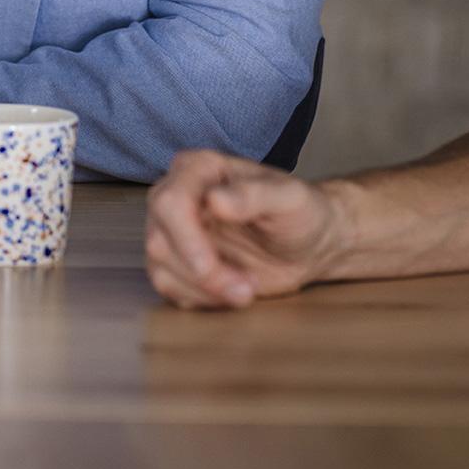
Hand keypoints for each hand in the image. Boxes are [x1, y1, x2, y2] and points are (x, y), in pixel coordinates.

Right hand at [144, 149, 350, 307]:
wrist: (309, 244)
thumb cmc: (301, 213)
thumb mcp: (290, 199)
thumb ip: (255, 195)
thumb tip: (217, 200)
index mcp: (197, 170)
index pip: (169, 202)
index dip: (185, 238)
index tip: (208, 266)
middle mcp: (176, 196)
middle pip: (159, 240)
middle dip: (201, 273)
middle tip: (245, 288)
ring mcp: (173, 230)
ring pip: (159, 267)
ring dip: (204, 289)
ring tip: (247, 290)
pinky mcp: (177, 260)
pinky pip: (170, 286)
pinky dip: (202, 298)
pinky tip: (233, 291)